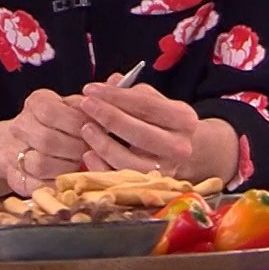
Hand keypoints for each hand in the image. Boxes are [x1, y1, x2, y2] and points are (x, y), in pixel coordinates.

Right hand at [2, 89, 89, 195]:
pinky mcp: (16, 178)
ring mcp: (14, 153)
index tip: (96, 129)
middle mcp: (21, 126)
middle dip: (76, 148)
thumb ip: (96, 98)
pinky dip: (56, 183)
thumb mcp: (76, 106)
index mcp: (36, 102)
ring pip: (41, 163)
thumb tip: (118, 79)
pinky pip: (36, 184)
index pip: (52, 112)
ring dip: (67, 166)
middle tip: (93, 151)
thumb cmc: (61, 124)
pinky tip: (69, 178)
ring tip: (81, 164)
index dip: (77, 123)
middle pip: (47, 140)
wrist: (25, 145)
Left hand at [75, 77, 199, 177]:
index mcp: (183, 119)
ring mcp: (166, 170)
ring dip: (103, 144)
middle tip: (85, 105)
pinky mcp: (150, 186)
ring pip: (129, 161)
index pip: (145, 105)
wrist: (180, 153)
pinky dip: (101, 167)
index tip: (90, 89)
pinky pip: (120, 179)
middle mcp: (179, 147)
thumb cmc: (160, 122)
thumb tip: (108, 83)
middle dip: (108, 117)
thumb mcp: (153, 102)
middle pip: (139, 133)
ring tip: (86, 128)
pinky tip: (89, 153)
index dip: (115, 96)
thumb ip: (130, 92)